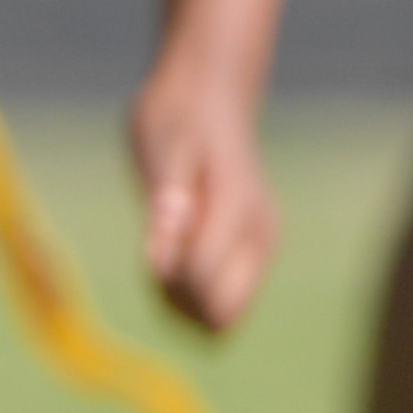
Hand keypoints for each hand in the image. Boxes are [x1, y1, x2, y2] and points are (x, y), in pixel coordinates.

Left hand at [129, 53, 277, 333]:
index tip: (151, 243)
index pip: (203, 279)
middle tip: (153, 256)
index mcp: (237, 211)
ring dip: (182, 304)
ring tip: (160, 252)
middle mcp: (259, 237)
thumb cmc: (177, 117)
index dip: (165, 276)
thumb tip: (163, 251)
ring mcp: (261, 246)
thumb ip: (165, 201)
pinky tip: (168, 257)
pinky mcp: (252, 249)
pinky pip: (224, 300)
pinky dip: (191, 295)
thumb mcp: (159, 148)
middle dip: (178, 302)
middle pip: (223, 316)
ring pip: (224, 317)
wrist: (209, 95)